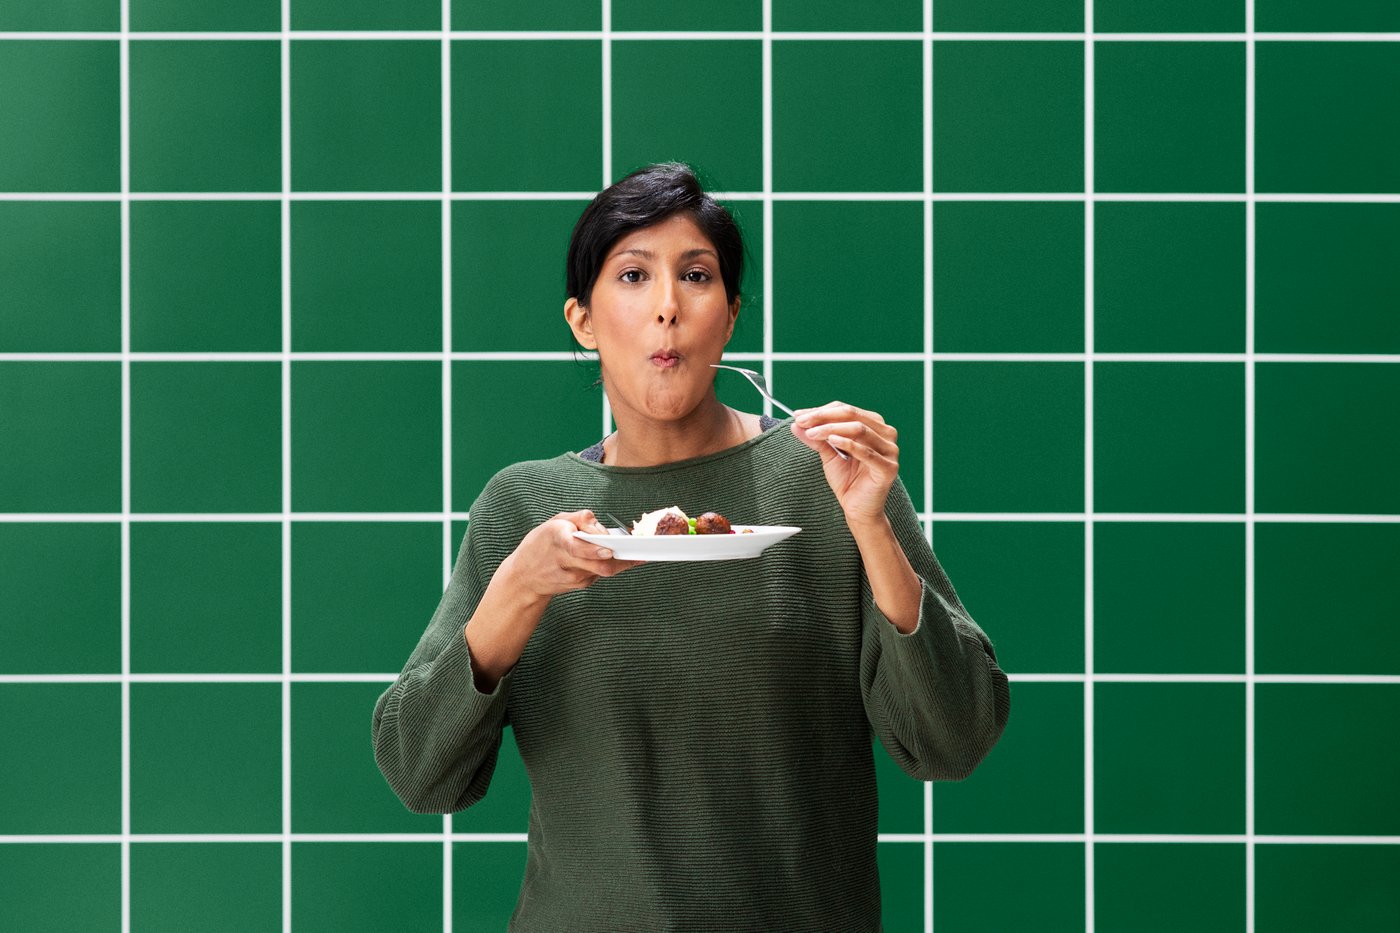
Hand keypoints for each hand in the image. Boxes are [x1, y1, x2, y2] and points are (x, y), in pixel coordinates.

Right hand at [502, 510, 645, 600]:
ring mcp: (573, 577)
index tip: (608, 550)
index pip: (576, 548)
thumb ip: (581, 519)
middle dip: (620, 560)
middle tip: (639, 553)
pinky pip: (600, 573)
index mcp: (557, 540)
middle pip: (598, 566)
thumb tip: (604, 529)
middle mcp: (565, 562)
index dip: (593, 550)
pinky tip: (617, 557)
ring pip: (604, 571)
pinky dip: (610, 564)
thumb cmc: (541, 544)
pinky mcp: (580, 585)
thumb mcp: (555, 522)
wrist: (524, 578)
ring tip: (637, 554)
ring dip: (621, 562)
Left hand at [790, 402, 899, 527]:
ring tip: (812, 432)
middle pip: (853, 415)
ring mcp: (890, 450)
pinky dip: (848, 443)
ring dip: (831, 428)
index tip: (799, 415)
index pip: (846, 410)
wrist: (858, 509)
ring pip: (859, 429)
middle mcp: (886, 434)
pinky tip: (832, 440)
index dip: (821, 410)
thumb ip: (816, 438)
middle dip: (824, 416)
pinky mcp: (888, 468)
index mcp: (874, 426)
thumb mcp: (828, 454)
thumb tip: (796, 423)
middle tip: (802, 421)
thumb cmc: (847, 480)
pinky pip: (866, 452)